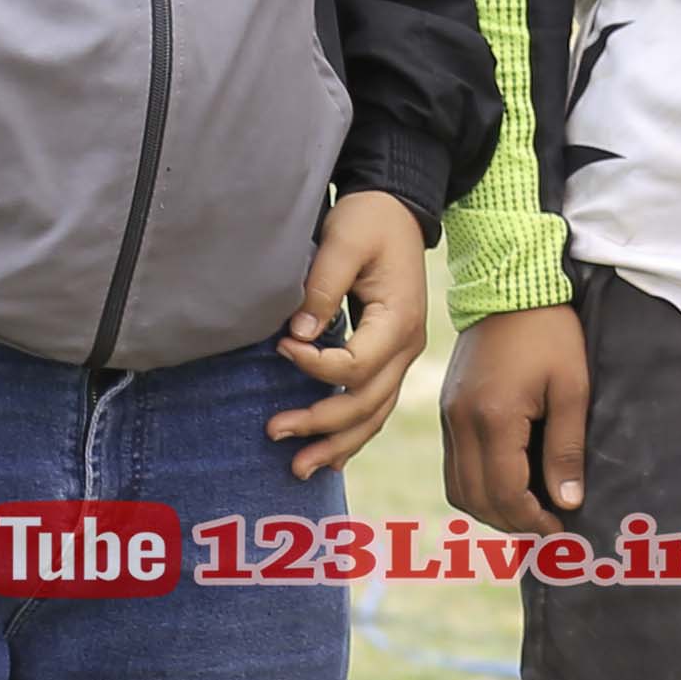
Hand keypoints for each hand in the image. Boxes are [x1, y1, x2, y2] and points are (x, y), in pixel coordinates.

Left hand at [272, 191, 432, 478]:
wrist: (397, 209)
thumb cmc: (369, 220)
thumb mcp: (344, 240)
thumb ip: (323, 286)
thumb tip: (297, 335)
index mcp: (399, 320)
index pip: (356, 365)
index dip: (315, 366)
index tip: (279, 348)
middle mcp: (407, 347)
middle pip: (366, 403)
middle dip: (320, 424)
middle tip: (273, 430)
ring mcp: (402, 357)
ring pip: (374, 415)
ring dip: (337, 444)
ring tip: (297, 469)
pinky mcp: (390, 358)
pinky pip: (375, 407)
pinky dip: (352, 435)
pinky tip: (329, 458)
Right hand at [442, 301, 588, 532]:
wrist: (509, 286)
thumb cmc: (550, 333)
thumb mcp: (572, 388)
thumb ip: (567, 448)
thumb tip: (569, 501)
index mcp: (493, 417)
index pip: (505, 492)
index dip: (533, 520)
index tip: (561, 531)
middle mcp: (461, 422)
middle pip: (476, 498)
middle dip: (511, 523)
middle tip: (548, 531)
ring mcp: (448, 416)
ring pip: (457, 488)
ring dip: (490, 510)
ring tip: (528, 515)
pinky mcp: (447, 409)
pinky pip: (453, 466)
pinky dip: (476, 487)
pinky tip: (507, 487)